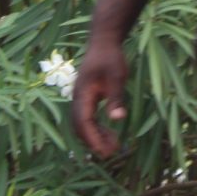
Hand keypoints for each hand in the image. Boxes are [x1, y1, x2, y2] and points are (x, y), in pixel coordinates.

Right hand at [72, 41, 128, 157]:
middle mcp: (78, 99)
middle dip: (94, 141)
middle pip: (80, 127)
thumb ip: (116, 98)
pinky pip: (88, 118)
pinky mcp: (86, 98)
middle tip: (111, 153)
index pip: (84, 123)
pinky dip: (97, 127)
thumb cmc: (111, 58)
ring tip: (113, 146)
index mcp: (82, 94)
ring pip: (83, 124)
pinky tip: (110, 132)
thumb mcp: (117, 76)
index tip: (104, 152)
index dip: (93, 139)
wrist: (104, 42)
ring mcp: (81, 99)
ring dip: (95, 136)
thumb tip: (118, 119)